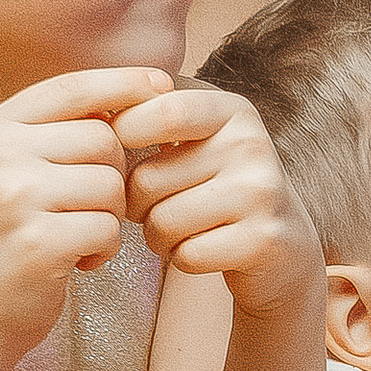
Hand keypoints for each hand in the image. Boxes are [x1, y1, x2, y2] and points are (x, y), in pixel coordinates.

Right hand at [0, 72, 160, 370]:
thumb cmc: (9, 236)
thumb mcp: (17, 170)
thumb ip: (60, 131)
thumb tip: (136, 92)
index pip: (72, 87)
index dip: (122, 83)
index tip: (162, 84)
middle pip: (104, 139)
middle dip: (115, 176)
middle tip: (86, 209)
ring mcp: (13, 197)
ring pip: (112, 185)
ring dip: (110, 217)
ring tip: (76, 236)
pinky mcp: (36, 242)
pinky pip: (108, 229)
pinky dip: (104, 250)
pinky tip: (76, 262)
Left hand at [116, 80, 323, 319]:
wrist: (282, 248)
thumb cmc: (216, 189)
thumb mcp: (195, 139)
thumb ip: (150, 113)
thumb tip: (88, 110)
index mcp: (231, 110)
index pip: (159, 109)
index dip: (122, 137)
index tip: (120, 156)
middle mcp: (251, 144)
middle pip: (147, 178)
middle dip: (135, 203)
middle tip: (154, 207)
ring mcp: (261, 192)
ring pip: (163, 222)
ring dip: (158, 237)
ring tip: (179, 231)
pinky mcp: (263, 239)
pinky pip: (187, 255)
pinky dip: (182, 260)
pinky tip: (202, 250)